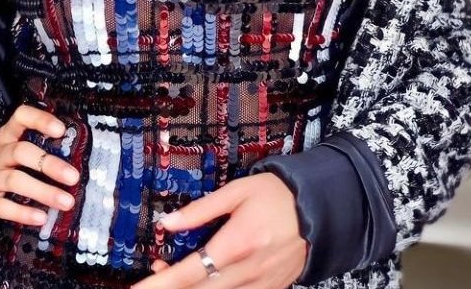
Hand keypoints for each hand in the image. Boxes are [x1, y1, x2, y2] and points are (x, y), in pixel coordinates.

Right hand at [0, 103, 79, 234]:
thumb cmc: (2, 175)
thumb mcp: (16, 159)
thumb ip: (39, 154)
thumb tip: (77, 159)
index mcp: (7, 138)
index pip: (20, 117)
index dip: (40, 120)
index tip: (61, 130)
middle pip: (20, 151)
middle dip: (49, 164)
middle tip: (73, 177)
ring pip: (14, 179)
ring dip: (43, 191)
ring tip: (66, 201)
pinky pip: (3, 206)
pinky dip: (23, 213)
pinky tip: (41, 218)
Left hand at [133, 173, 307, 288]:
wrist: (320, 209)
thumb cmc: (276, 196)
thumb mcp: (236, 192)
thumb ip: (201, 209)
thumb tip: (169, 222)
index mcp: (235, 245)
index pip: (187, 274)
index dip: (159, 285)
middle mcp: (246, 272)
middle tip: (150, 280)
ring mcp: (259, 286)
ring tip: (170, 278)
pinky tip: (205, 280)